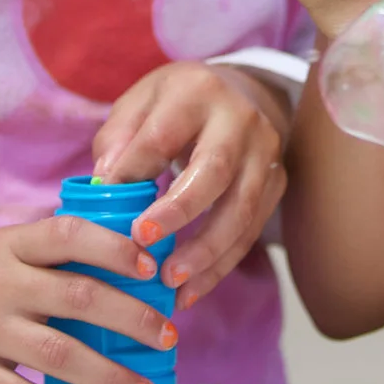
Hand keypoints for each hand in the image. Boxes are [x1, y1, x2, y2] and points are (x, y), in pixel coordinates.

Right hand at [0, 216, 177, 383]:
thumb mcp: (6, 247)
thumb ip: (56, 251)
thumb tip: (134, 254)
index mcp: (12, 245)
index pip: (67, 235)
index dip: (112, 249)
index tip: (150, 268)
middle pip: (75, 297)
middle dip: (131, 317)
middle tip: (169, 336)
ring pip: (56, 354)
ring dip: (108, 375)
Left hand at [90, 60, 288, 310]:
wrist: (241, 94)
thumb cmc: (176, 104)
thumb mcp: (140, 102)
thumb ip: (119, 139)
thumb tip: (106, 183)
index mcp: (197, 93)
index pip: (163, 136)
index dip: (135, 174)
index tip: (108, 208)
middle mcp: (240, 120)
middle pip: (215, 171)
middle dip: (180, 213)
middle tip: (144, 245)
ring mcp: (266, 154)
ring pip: (241, 210)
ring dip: (205, 253)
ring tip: (170, 282)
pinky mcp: (276, 185)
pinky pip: (251, 233)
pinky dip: (220, 266)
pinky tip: (191, 291)